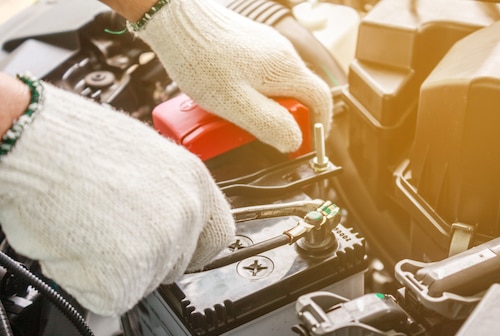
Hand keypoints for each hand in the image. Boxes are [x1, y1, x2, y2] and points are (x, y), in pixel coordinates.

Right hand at [0, 79, 234, 315]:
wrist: (31, 141)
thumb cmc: (72, 141)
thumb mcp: (142, 158)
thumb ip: (165, 196)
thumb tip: (163, 223)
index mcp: (195, 181)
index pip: (217, 237)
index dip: (192, 249)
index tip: (178, 254)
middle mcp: (187, 214)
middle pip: (174, 265)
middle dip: (142, 259)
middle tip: (106, 231)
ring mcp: (161, 245)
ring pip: (140, 283)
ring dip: (110, 268)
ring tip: (84, 226)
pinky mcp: (127, 274)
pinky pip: (109, 298)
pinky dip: (86, 282)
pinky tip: (72, 244)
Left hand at [131, 0, 332, 152]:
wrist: (172, 19)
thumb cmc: (200, 58)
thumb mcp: (236, 103)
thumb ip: (270, 125)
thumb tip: (294, 142)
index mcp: (286, 69)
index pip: (321, 101)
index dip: (318, 127)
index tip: (305, 145)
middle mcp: (282, 55)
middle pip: (298, 96)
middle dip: (284, 121)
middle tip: (262, 136)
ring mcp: (265, 49)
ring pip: (276, 88)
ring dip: (263, 109)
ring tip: (237, 119)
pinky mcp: (247, 47)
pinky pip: (258, 78)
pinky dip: (250, 94)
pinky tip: (226, 99)